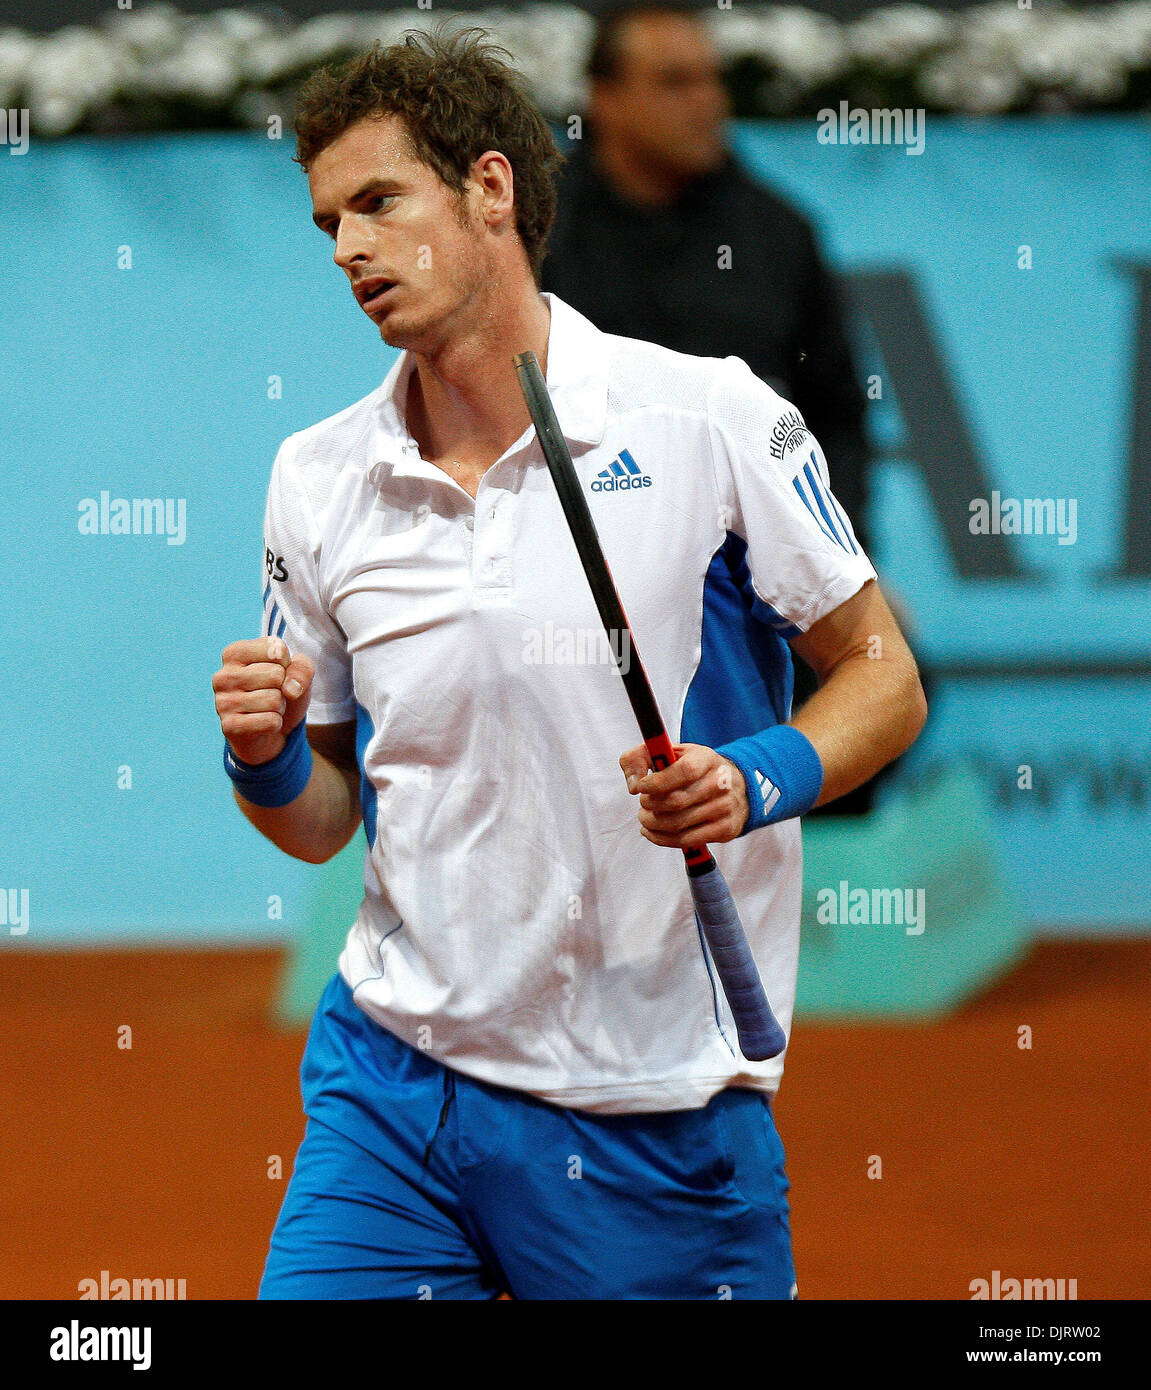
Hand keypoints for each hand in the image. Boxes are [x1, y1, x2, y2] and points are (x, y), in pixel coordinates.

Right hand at [212, 636, 314, 765]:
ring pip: (274, 699)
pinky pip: (270, 721)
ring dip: (279, 706)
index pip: (276, 649)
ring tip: (266, 708)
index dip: (286, 664)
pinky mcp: (229, 726)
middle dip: (282, 687)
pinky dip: (275, 724)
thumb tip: (290, 690)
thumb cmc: (281, 692)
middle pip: (275, 674)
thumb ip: (302, 668)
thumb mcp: (298, 672)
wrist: (272, 731)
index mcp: (234, 653)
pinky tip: (262, 722)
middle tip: (270, 694)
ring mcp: (222, 702)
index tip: (274, 672)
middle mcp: (223, 676)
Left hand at [618, 743, 748, 847]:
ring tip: (645, 817)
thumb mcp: (668, 753)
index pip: (685, 771)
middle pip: (677, 802)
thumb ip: (639, 758)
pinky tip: (652, 831)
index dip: (658, 782)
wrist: (733, 785)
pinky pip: (686, 841)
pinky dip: (661, 839)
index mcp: (706, 758)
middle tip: (642, 804)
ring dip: (652, 824)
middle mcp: (721, 782)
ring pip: (678, 824)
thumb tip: (633, 785)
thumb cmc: (692, 769)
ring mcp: (726, 808)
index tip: (641, 787)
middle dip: (650, 805)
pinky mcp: (726, 830)